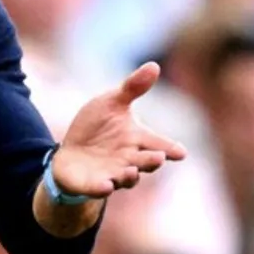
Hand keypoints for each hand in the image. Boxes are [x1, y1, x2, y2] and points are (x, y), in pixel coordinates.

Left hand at [53, 62, 186, 198]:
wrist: (72, 152)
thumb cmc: (97, 126)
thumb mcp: (112, 102)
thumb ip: (133, 87)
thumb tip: (154, 65)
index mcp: (137, 138)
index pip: (159, 143)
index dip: (171, 148)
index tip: (181, 153)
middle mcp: (130, 159)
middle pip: (146, 162)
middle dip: (152, 161)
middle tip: (158, 157)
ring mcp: (113, 174)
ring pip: (127, 178)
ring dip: (130, 175)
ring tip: (130, 170)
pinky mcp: (94, 184)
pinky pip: (100, 189)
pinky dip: (103, 188)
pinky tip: (106, 185)